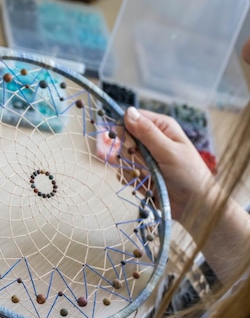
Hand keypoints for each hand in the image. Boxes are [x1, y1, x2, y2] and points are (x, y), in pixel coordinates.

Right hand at [123, 106, 214, 226]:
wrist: (195, 206)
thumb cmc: (189, 175)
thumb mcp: (169, 151)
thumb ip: (147, 132)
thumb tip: (128, 112)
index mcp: (162, 127)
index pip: (133, 118)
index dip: (125, 128)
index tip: (129, 143)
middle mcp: (152, 140)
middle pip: (124, 139)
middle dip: (130, 153)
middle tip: (146, 162)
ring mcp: (145, 157)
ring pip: (122, 157)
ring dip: (132, 168)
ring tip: (150, 176)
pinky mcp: (140, 173)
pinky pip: (124, 173)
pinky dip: (132, 180)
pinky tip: (146, 184)